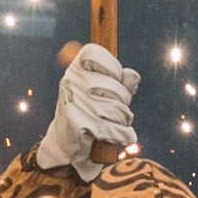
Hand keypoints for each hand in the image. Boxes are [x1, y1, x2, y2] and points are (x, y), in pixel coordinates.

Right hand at [33, 44, 141, 173]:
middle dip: (124, 99)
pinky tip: (124, 135)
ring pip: (118, 109)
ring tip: (116, 121)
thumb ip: (121, 82)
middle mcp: (71, 83)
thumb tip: (133, 75)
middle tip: (117, 106)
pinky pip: (116, 129)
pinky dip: (125, 134)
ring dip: (124, 119)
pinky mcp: (79, 125)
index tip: (115, 77)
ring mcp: (74, 104)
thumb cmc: (88, 111)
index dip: (112, 65)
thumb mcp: (102, 91)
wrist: (64, 143)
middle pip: (114, 86)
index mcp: (74, 69)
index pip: (94, 53)